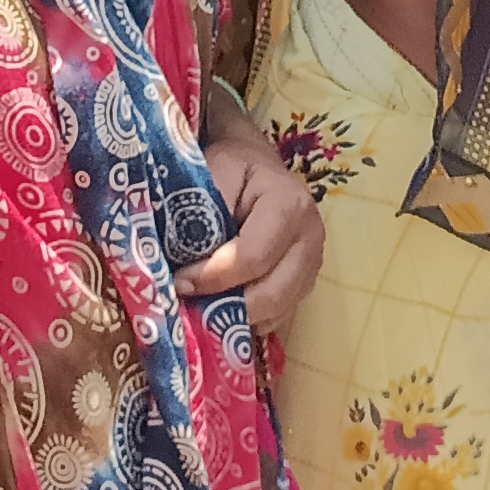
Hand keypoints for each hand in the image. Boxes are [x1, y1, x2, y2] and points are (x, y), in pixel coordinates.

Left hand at [181, 103, 328, 335]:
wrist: (252, 166)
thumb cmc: (228, 170)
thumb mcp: (211, 175)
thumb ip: (200, 215)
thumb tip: (180, 264)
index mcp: (289, 205)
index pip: (252, 256)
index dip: (213, 276)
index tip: (178, 282)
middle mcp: (310, 239)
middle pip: (271, 295)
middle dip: (224, 309)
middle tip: (187, 306)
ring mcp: (310, 266)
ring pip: (275, 314)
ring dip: (234, 320)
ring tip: (199, 310)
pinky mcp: (302, 286)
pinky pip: (275, 320)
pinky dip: (245, 323)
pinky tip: (218, 310)